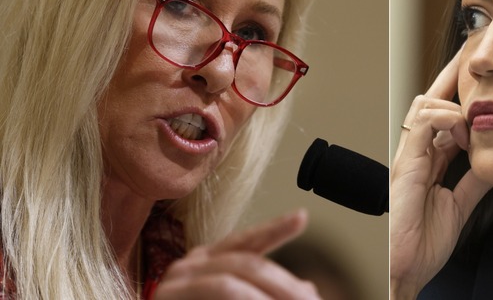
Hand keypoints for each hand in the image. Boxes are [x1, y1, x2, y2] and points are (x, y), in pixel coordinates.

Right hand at [154, 210, 320, 299]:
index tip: (302, 217)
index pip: (246, 242)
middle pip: (247, 264)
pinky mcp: (167, 299)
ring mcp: (175, 283)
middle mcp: (190, 265)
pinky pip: (214, 293)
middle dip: (283, 284)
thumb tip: (309, 290)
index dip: (274, 229)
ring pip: (230, 283)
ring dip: (265, 297)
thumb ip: (267, 294)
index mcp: (207, 261)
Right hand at [390, 50, 491, 298]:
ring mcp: (408, 156)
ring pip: (423, 107)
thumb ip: (474, 180)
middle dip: (451, 80)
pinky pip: (422, 126)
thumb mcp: (460, 204)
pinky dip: (444, 120)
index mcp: (427, 160)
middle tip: (473, 63)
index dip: (458, 95)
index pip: (441, 116)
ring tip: (474, 114)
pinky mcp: (405, 164)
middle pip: (429, 101)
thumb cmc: (423, 242)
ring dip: (452, 104)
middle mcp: (416, 153)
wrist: (404, 268)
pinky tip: (463, 133)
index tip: (477, 77)